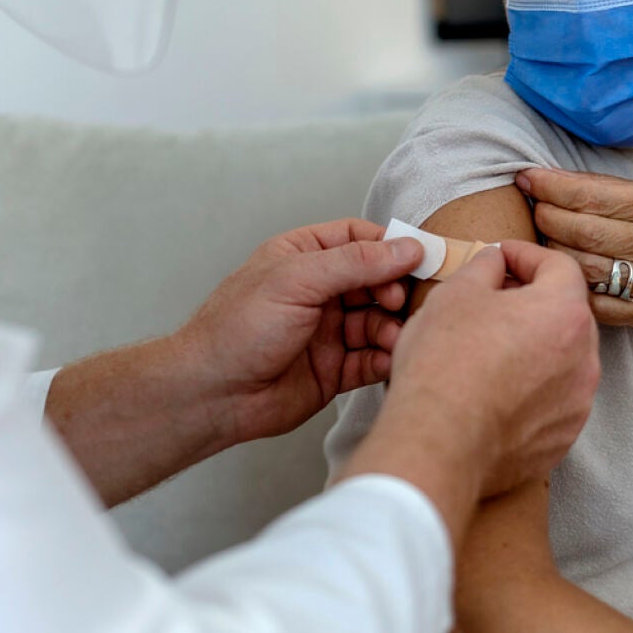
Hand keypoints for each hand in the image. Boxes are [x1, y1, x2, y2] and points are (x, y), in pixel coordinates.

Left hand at [175, 218, 424, 444]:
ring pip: (378, 322)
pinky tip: (389, 360)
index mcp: (304, 257)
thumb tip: (406, 247)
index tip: (419, 258)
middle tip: (399, 303)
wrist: (213, 393)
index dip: (391, 247)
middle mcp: (319, 291)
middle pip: (377, 281)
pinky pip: (371, 359)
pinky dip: (384, 359)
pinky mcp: (334, 370)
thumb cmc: (238, 328)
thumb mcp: (297, 279)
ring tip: (393, 338)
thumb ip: (355, 262)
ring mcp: (328, 331)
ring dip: (392, 328)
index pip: (360, 239)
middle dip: (395, 291)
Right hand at [385, 241, 599, 497]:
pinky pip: (553, 400)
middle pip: (566, 313)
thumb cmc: (445, 366)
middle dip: (532, 301)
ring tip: (490, 349)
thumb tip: (495, 263)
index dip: (526, 255)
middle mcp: (585, 359)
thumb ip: (485, 267)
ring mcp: (578, 403)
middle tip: (492, 301)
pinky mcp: (562, 437)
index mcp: (565, 313)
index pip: (559, 266)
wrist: (439, 446)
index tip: (501, 257)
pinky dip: (531, 389)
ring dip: (534, 346)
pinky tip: (494, 390)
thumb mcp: (454, 294)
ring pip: (562, 359)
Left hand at [516, 167, 632, 337]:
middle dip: (545, 214)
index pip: (593, 194)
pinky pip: (592, 299)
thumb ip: (628, 192)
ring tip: (541, 235)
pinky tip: (557, 270)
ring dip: (550, 247)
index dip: (552, 185)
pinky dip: (567, 283)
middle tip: (531, 206)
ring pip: (580, 264)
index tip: (527, 177)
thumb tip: (570, 181)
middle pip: (581, 229)